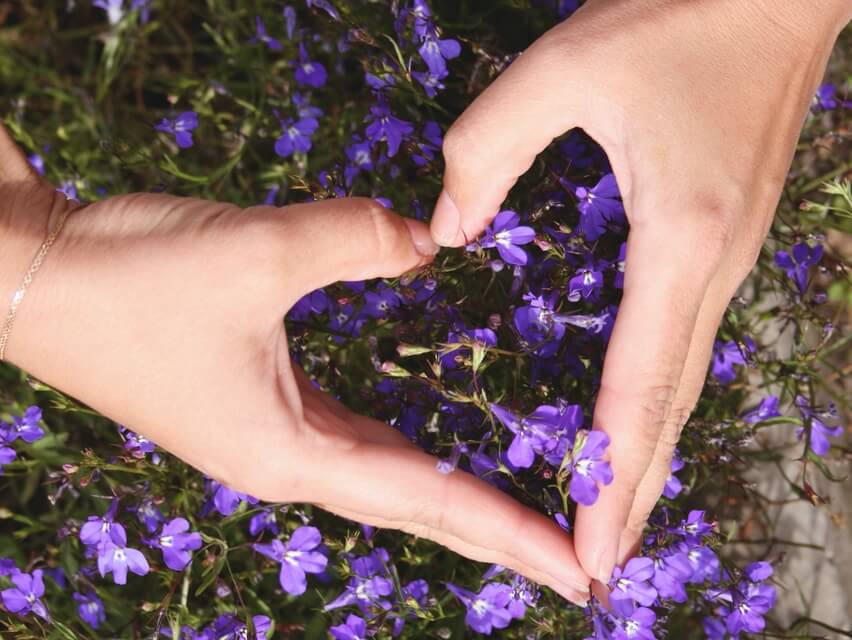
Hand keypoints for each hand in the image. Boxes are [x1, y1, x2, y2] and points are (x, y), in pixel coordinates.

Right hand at [0, 129, 590, 602]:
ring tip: (516, 516)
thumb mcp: (254, 253)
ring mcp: (271, 436)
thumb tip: (431, 240)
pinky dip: (404, 454)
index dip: (508, 532)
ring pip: (387, 479)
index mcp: (289, 452)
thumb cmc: (132, 281)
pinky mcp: (257, 405)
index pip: (427, 501)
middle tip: (570, 556)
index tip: (575, 565)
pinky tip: (428, 450)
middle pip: (416, 506)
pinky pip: (353, 440)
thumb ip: (355, 239)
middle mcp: (287, 459)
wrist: (36, 278)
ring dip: (452, 498)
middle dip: (495, 533)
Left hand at [430, 0, 849, 582]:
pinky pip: (684, 343)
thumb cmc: (679, 14)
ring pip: (683, 382)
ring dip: (648, 455)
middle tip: (597, 566)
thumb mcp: (568, 68)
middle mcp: (715, 268)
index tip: (589, 547)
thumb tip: (443, 229)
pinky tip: (635, 421)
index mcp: (680, 239)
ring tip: (613, 517)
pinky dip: (657, 401)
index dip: (611, 473)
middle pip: (670, 406)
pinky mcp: (722, 240)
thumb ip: (489, 149)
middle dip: (634, 492)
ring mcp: (729, 258)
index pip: (639, 383)